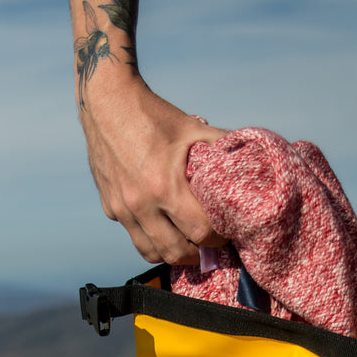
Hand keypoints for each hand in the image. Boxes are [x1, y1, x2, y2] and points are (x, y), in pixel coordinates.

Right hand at [79, 83, 226, 264]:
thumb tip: (250, 159)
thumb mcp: (192, 127)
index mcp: (164, 186)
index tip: (226, 232)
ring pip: (151, 252)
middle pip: (177, 252)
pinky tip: (164, 226)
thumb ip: (221, 146)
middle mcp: (140, 203)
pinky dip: (151, 238)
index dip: (218, 237)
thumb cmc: (153, 115)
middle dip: (198, 254)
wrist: (106, 102)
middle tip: (210, 245)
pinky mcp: (110, 207)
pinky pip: (134, 235)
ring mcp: (122, 208)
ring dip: (173, 253)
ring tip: (187, 244)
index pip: (200, 232)